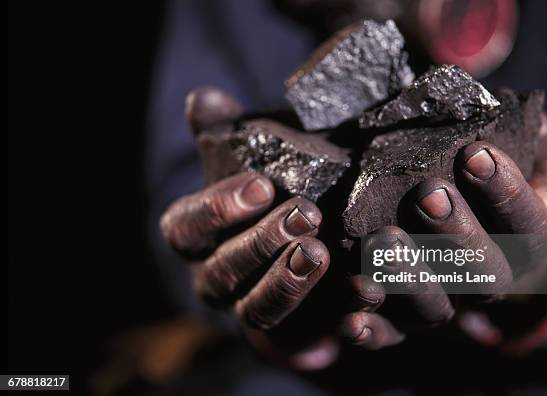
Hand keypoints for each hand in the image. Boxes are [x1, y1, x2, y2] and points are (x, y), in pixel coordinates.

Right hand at [160, 87, 337, 369]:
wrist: (304, 236)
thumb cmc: (272, 190)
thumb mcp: (251, 156)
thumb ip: (226, 132)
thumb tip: (204, 98)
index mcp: (196, 237)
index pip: (186, 226)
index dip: (218, 208)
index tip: (262, 185)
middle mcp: (214, 277)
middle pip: (223, 269)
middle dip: (263, 242)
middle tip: (307, 214)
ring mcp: (246, 309)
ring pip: (256, 309)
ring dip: (287, 283)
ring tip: (321, 255)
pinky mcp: (284, 336)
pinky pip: (297, 338)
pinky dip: (323, 323)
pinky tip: (355, 294)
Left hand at [341, 113, 546, 349]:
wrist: (471, 248)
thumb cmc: (492, 193)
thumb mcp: (525, 163)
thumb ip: (531, 140)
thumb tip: (527, 115)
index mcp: (525, 247)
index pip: (528, 228)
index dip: (506, 194)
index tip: (476, 153)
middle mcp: (487, 286)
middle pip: (484, 275)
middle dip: (458, 233)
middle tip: (430, 193)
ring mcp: (445, 308)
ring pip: (435, 308)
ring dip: (410, 278)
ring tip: (385, 242)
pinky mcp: (403, 323)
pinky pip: (387, 336)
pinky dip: (369, 329)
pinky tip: (348, 315)